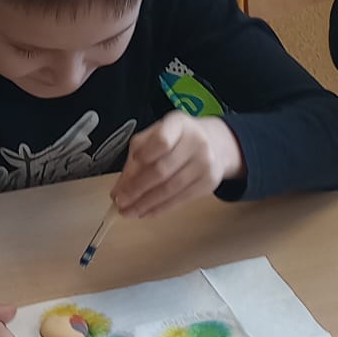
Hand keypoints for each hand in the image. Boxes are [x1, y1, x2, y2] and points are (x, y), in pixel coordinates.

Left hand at [113, 113, 245, 218]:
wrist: (217, 144)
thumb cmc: (179, 139)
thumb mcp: (158, 135)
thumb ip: (138, 155)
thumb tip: (121, 186)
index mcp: (178, 124)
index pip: (161, 140)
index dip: (143, 157)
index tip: (126, 173)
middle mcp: (195, 141)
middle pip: (162, 169)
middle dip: (136, 189)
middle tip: (120, 201)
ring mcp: (205, 163)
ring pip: (170, 189)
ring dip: (145, 204)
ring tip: (128, 211)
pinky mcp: (208, 183)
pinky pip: (180, 200)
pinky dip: (159, 209)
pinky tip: (145, 212)